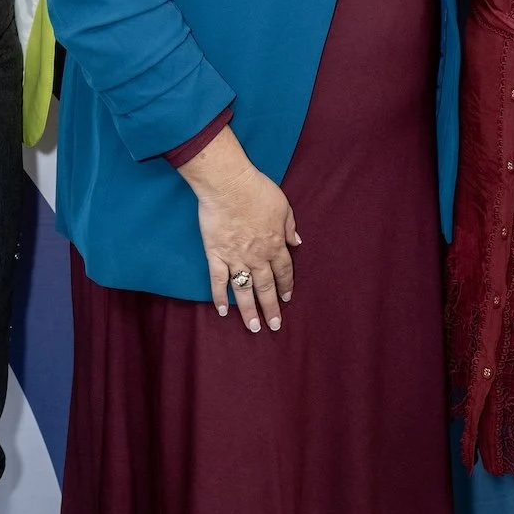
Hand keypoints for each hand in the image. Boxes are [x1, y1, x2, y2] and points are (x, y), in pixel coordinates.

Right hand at [177, 126, 299, 333]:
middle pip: (266, 287)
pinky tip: (222, 311)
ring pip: (244, 290)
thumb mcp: (283, 205)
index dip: (286, 285)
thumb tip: (297, 242)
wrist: (228, 185)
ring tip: (253, 328)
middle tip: (274, 326)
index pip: (284, 271)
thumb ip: (289, 226)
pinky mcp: (216, 255)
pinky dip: (219, 297)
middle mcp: (257, 256)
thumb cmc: (257, 190)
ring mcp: (236, 258)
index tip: (287, 297)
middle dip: (271, 308)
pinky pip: (218, 280)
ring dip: (249, 311)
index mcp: (275, 244)